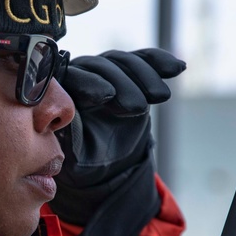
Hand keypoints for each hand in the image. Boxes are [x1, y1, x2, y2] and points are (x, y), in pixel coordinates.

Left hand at [50, 49, 184, 235]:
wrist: (103, 172)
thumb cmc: (83, 171)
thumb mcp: (76, 164)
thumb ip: (72, 149)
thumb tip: (63, 138)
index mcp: (58, 102)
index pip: (68, 82)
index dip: (86, 86)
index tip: (103, 98)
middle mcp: (77, 84)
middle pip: (97, 68)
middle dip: (117, 83)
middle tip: (135, 107)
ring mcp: (103, 78)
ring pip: (120, 64)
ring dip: (142, 76)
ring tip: (159, 97)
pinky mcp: (127, 77)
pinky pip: (141, 63)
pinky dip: (158, 62)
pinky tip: (178, 68)